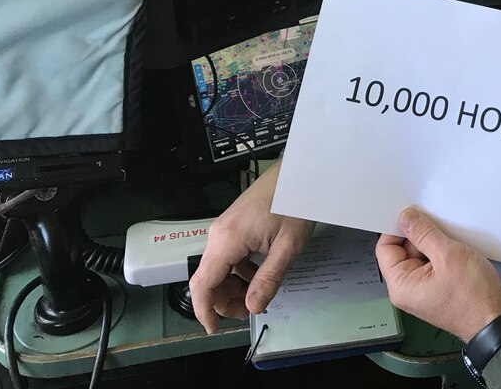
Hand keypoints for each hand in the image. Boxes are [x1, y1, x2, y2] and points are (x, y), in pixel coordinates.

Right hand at [188, 162, 314, 332]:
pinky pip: (227, 255)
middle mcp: (218, 234)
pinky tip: (258, 272)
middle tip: (251, 309)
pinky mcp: (232, 224)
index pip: (203, 285)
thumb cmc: (294, 204)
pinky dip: (238, 270)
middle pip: (208, 278)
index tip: (216, 329)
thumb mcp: (287, 246)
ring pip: (218, 267)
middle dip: (225, 300)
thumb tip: (253, 307)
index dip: (205, 311)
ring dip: (232, 286)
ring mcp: (224, 227)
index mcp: (227, 240)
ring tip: (257, 293)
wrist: (297, 172)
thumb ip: (268, 279)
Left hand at [376, 207, 500, 341]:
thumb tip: (405, 217)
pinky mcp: (440, 286)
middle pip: (404, 249)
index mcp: (401, 285)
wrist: (497, 320)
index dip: (397, 228)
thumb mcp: (447, 256)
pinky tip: (458, 244)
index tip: (415, 213)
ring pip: (422, 254)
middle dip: (420, 234)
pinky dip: (444, 250)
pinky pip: (435, 262)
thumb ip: (423, 233)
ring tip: (452, 235)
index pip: (385, 247)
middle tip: (439, 222)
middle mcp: (409, 288)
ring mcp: (425, 287)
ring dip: (435, 241)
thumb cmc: (472, 295)